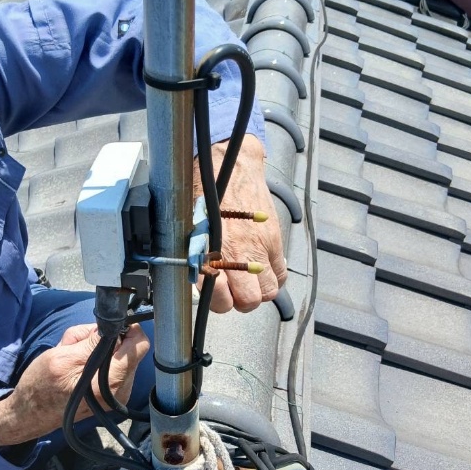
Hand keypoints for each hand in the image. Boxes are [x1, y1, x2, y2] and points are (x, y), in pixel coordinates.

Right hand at [0, 323, 149, 446]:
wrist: (30, 415)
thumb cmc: (42, 387)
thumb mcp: (64, 355)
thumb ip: (93, 341)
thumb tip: (114, 327)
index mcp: (112, 380)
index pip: (139, 344)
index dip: (128, 328)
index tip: (110, 323)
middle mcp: (121, 390)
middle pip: (126, 349)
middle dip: (103, 340)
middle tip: (77, 343)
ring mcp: (117, 394)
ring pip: (117, 356)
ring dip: (95, 350)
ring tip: (72, 356)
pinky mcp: (110, 395)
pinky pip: (110, 368)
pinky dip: (95, 362)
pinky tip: (77, 367)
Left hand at [195, 134, 286, 312]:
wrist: (230, 167)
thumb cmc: (205, 194)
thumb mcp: (189, 227)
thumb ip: (194, 257)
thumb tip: (199, 282)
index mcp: (209, 253)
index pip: (220, 299)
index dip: (219, 302)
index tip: (218, 294)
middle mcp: (236, 254)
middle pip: (248, 301)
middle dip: (240, 300)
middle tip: (234, 290)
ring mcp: (258, 248)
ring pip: (268, 292)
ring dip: (259, 291)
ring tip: (249, 280)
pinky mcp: (274, 240)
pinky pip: (281, 273)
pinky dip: (273, 277)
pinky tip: (262, 268)